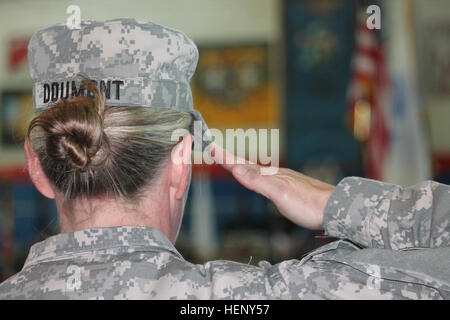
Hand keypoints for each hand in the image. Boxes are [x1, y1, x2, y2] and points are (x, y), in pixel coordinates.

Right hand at [211, 144, 334, 229]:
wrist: (334, 208)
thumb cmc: (308, 204)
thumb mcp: (279, 193)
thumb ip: (258, 181)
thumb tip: (237, 169)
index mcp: (270, 175)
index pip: (243, 165)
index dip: (226, 158)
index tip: (211, 147)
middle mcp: (275, 174)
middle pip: (248, 165)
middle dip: (231, 159)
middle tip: (217, 152)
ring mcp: (283, 180)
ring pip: (257, 171)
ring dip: (242, 166)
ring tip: (233, 163)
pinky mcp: (290, 188)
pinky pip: (266, 178)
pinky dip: (255, 176)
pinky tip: (260, 179)